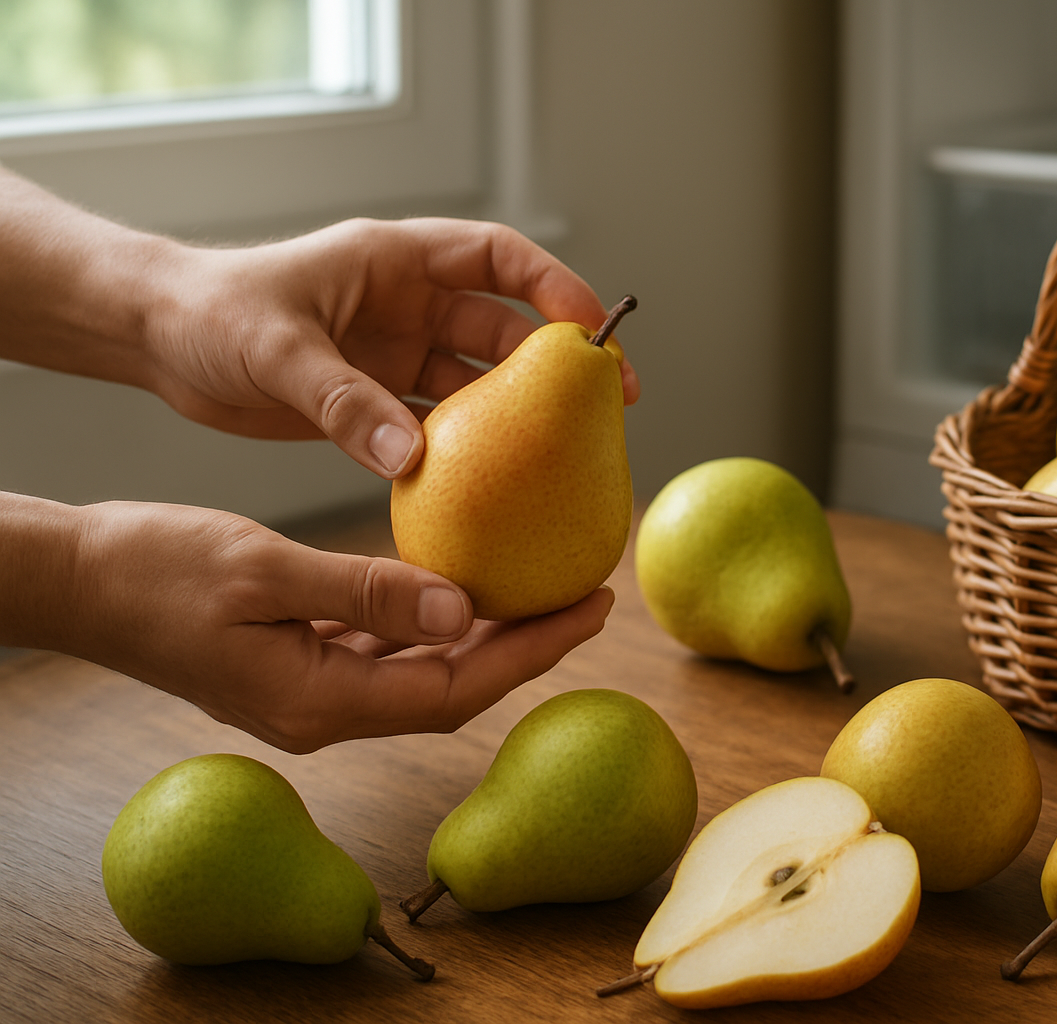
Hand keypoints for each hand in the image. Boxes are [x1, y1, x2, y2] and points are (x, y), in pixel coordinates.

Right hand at [63, 500, 612, 751]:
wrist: (77, 581)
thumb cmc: (154, 570)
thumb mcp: (264, 570)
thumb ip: (365, 593)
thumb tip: (461, 610)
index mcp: (319, 701)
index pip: (457, 687)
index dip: (533, 652)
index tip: (593, 606)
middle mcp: (323, 712)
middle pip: (451, 686)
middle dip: (525, 645)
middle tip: (587, 594)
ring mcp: (308, 693)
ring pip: (421, 671)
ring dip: (482, 635)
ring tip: (540, 588)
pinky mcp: (295, 666)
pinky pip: (382, 653)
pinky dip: (428, 624)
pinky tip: (456, 588)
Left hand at [140, 217, 640, 477]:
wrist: (159, 340)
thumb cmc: (210, 315)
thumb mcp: (277, 352)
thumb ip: (345, 402)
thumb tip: (412, 459)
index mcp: (397, 261)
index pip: (498, 257)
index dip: (554, 286)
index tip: (591, 331)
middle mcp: (409, 303)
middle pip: (506, 327)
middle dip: (559, 361)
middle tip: (608, 405)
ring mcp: (398, 351)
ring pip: (479, 382)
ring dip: (519, 413)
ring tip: (564, 453)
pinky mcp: (378, 398)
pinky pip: (439, 425)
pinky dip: (467, 451)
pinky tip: (494, 486)